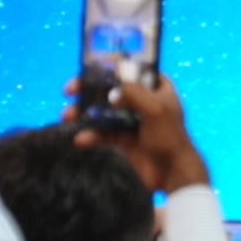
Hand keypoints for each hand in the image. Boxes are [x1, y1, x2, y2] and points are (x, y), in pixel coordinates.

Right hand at [74, 74, 209, 193]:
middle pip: (113, 89)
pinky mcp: (125, 139)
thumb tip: (111, 89)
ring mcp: (134, 120)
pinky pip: (104, 132)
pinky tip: (81, 139)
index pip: (133, 69)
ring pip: (104, 111)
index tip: (89, 68)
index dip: (112, 67)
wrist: (173, 173)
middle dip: (89, 90)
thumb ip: (134, 93)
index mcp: (158, 88)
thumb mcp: (155, 109)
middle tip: (69, 91)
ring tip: (67, 116)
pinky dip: (91, 135)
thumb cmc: (170, 137)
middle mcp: (145, 101)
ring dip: (84, 113)